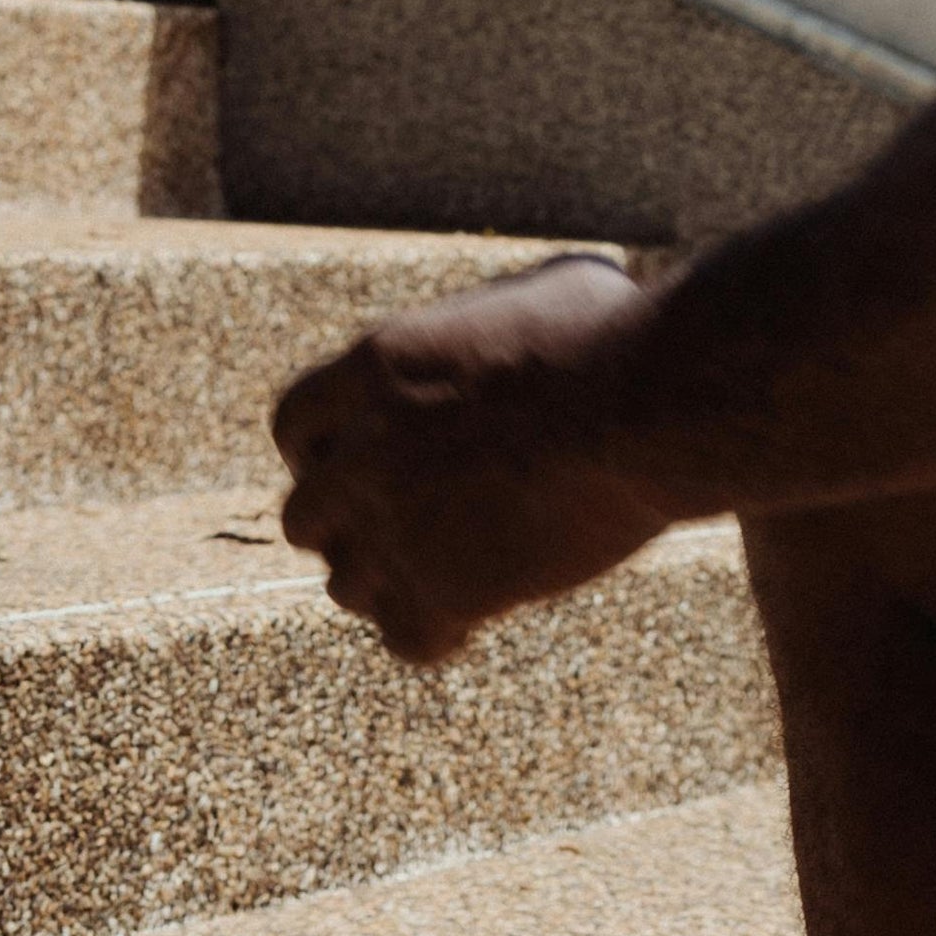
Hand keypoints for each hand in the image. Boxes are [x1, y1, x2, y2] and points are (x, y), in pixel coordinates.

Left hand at [270, 256, 682, 665]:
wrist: (641, 407)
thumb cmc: (610, 338)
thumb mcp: (529, 296)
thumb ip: (495, 323)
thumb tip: (533, 321)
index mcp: (374, 371)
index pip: (294, 426)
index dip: (322, 454)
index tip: (357, 467)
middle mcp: (363, 453)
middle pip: (305, 517)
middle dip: (347, 527)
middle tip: (401, 532)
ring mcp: (396, 529)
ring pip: (347, 586)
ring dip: (389, 585)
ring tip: (445, 577)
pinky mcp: (444, 593)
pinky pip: (405, 640)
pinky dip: (434, 635)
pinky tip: (473, 620)